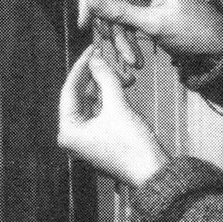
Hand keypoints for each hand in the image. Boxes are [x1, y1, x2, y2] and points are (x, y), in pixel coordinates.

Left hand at [58, 48, 169, 187]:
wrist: (154, 173)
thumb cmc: (132, 145)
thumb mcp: (118, 106)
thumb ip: (105, 78)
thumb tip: (96, 57)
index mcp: (68, 132)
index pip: (69, 90)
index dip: (82, 66)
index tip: (91, 48)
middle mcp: (73, 138)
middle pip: (80, 97)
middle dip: (96, 77)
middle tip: (107, 57)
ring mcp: (87, 140)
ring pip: (93, 104)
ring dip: (107, 87)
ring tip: (122, 74)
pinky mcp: (101, 141)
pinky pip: (102, 113)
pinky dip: (111, 100)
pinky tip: (123, 85)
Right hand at [82, 0, 222, 62]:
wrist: (216, 48)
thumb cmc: (194, 32)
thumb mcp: (155, 23)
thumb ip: (120, 11)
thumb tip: (91, 1)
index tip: (83, 21)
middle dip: (112, 26)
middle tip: (110, 46)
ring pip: (117, 14)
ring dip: (121, 39)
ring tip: (134, 60)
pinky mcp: (147, 10)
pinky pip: (127, 22)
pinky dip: (128, 40)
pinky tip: (136, 59)